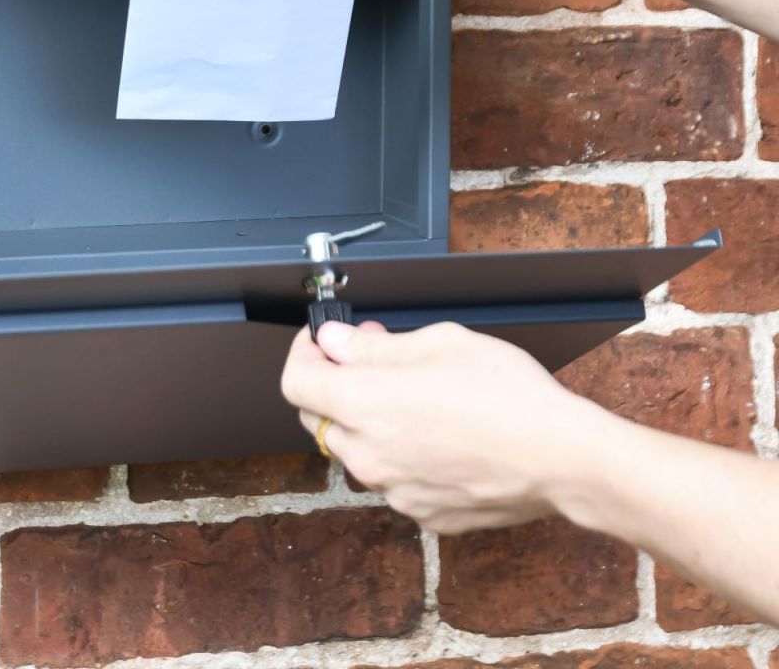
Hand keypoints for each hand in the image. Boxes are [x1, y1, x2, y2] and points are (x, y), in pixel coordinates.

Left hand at [280, 320, 608, 533]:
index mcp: (362, 406)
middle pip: (318, 418)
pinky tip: (440, 433)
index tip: (321, 341)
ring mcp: (394, 491)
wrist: (562, 459)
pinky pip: (394, 479)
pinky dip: (402, 454)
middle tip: (371, 355)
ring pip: (357, 450)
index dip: (303, 354)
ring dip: (368, 421)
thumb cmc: (507, 395)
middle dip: (334, 384)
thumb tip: (333, 342)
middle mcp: (368, 455)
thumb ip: (371, 345)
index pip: (295, 382)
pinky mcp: (424, 514)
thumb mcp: (436, 343)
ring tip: (413, 393)